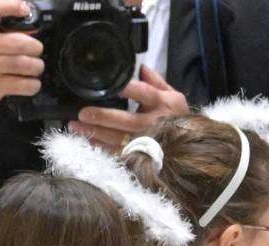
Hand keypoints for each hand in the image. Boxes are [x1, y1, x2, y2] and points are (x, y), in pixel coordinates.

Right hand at [0, 0, 43, 137]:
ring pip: (25, 63)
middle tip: (35, 53)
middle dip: (36, 49)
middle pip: (20, 42)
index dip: (11, 6)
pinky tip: (29, 84)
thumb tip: (30, 33)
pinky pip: (24, 84)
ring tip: (34, 69)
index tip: (25, 8)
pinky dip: (33, 85)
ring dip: (36, 67)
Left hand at [69, 64, 189, 149]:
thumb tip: (142, 67)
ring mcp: (147, 142)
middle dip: (104, 117)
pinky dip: (102, 147)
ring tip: (76, 126)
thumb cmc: (179, 120)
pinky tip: (88, 141)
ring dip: (96, 133)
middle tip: (83, 113)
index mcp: (162, 104)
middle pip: (127, 120)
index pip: (144, 93)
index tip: (111, 86)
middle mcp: (154, 123)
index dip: (128, 89)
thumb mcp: (174, 97)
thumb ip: (157, 82)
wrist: (192, 149)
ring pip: (119, 139)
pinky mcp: (141, 156)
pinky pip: (119, 153)